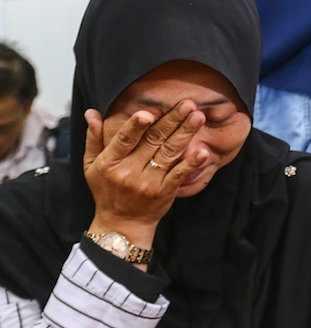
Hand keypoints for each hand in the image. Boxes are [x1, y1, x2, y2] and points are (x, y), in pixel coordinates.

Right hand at [83, 100, 207, 246]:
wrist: (121, 224)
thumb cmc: (106, 190)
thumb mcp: (91, 165)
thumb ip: (94, 138)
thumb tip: (91, 112)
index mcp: (110, 162)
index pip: (124, 140)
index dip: (135, 126)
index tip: (148, 112)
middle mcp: (129, 172)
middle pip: (153, 141)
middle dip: (172, 120)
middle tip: (187, 104)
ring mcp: (149, 182)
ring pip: (169, 153)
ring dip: (185, 134)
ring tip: (198, 117)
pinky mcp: (165, 191)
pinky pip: (179, 175)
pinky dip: (191, 163)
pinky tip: (203, 151)